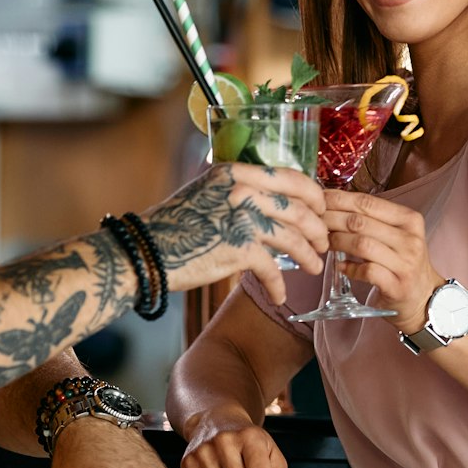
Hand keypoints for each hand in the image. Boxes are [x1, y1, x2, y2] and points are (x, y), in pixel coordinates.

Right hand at [142, 164, 328, 304]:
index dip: (313, 195)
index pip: (290, 177)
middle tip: (322, 243)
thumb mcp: (208, 191)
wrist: (146, 250)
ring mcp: (242, 219)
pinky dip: (279, 284)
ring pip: (293, 237)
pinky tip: (280, 295)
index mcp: (236, 172)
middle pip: (299, 208)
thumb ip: (240, 190)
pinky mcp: (239, 249)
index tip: (320, 210)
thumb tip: (274, 202)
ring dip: (309, 256)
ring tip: (314, 267)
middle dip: (317, 229)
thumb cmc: (175, 224)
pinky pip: (272, 269)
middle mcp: (243, 190)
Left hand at [323, 189, 444, 321]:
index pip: (367, 202)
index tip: (319, 200)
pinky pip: (366, 271)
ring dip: (337, 242)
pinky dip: (348, 268)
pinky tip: (339, 267)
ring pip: (362, 244)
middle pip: (360, 222)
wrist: (425, 298)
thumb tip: (333, 204)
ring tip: (323, 244)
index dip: (338, 200)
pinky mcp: (397, 286)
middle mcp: (410, 239)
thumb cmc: (403, 263)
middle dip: (331, 220)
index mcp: (409, 220)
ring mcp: (405, 263)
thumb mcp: (397, 235)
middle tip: (314, 223)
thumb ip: (372, 220)